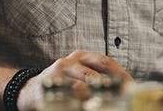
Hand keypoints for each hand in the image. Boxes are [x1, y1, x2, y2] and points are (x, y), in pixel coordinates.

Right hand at [18, 50, 133, 110]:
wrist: (30, 91)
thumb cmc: (62, 84)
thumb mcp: (79, 75)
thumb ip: (96, 79)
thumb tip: (121, 90)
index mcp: (82, 57)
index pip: (106, 62)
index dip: (121, 74)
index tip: (132, 87)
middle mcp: (71, 61)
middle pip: (97, 70)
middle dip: (113, 85)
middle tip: (123, 96)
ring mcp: (59, 72)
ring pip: (83, 84)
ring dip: (96, 96)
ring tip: (104, 102)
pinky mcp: (48, 85)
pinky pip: (67, 95)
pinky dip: (77, 102)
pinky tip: (83, 105)